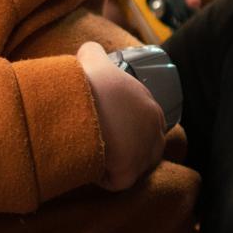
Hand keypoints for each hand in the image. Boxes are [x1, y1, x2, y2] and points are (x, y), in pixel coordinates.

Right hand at [78, 40, 165, 189]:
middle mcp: (154, 130)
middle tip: (101, 144)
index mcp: (150, 106)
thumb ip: (93, 52)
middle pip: (146, 148)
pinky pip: (116, 182)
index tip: (111, 128)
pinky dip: (100, 176)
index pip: (150, 123)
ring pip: (134, 166)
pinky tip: (87, 164)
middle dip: (127, 149)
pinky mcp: (128, 172)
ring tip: (94, 154)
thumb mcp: (92, 58)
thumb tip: (87, 51)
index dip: (132, 128)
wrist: (78, 98)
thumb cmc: (87, 78)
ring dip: (116, 165)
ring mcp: (144, 153)